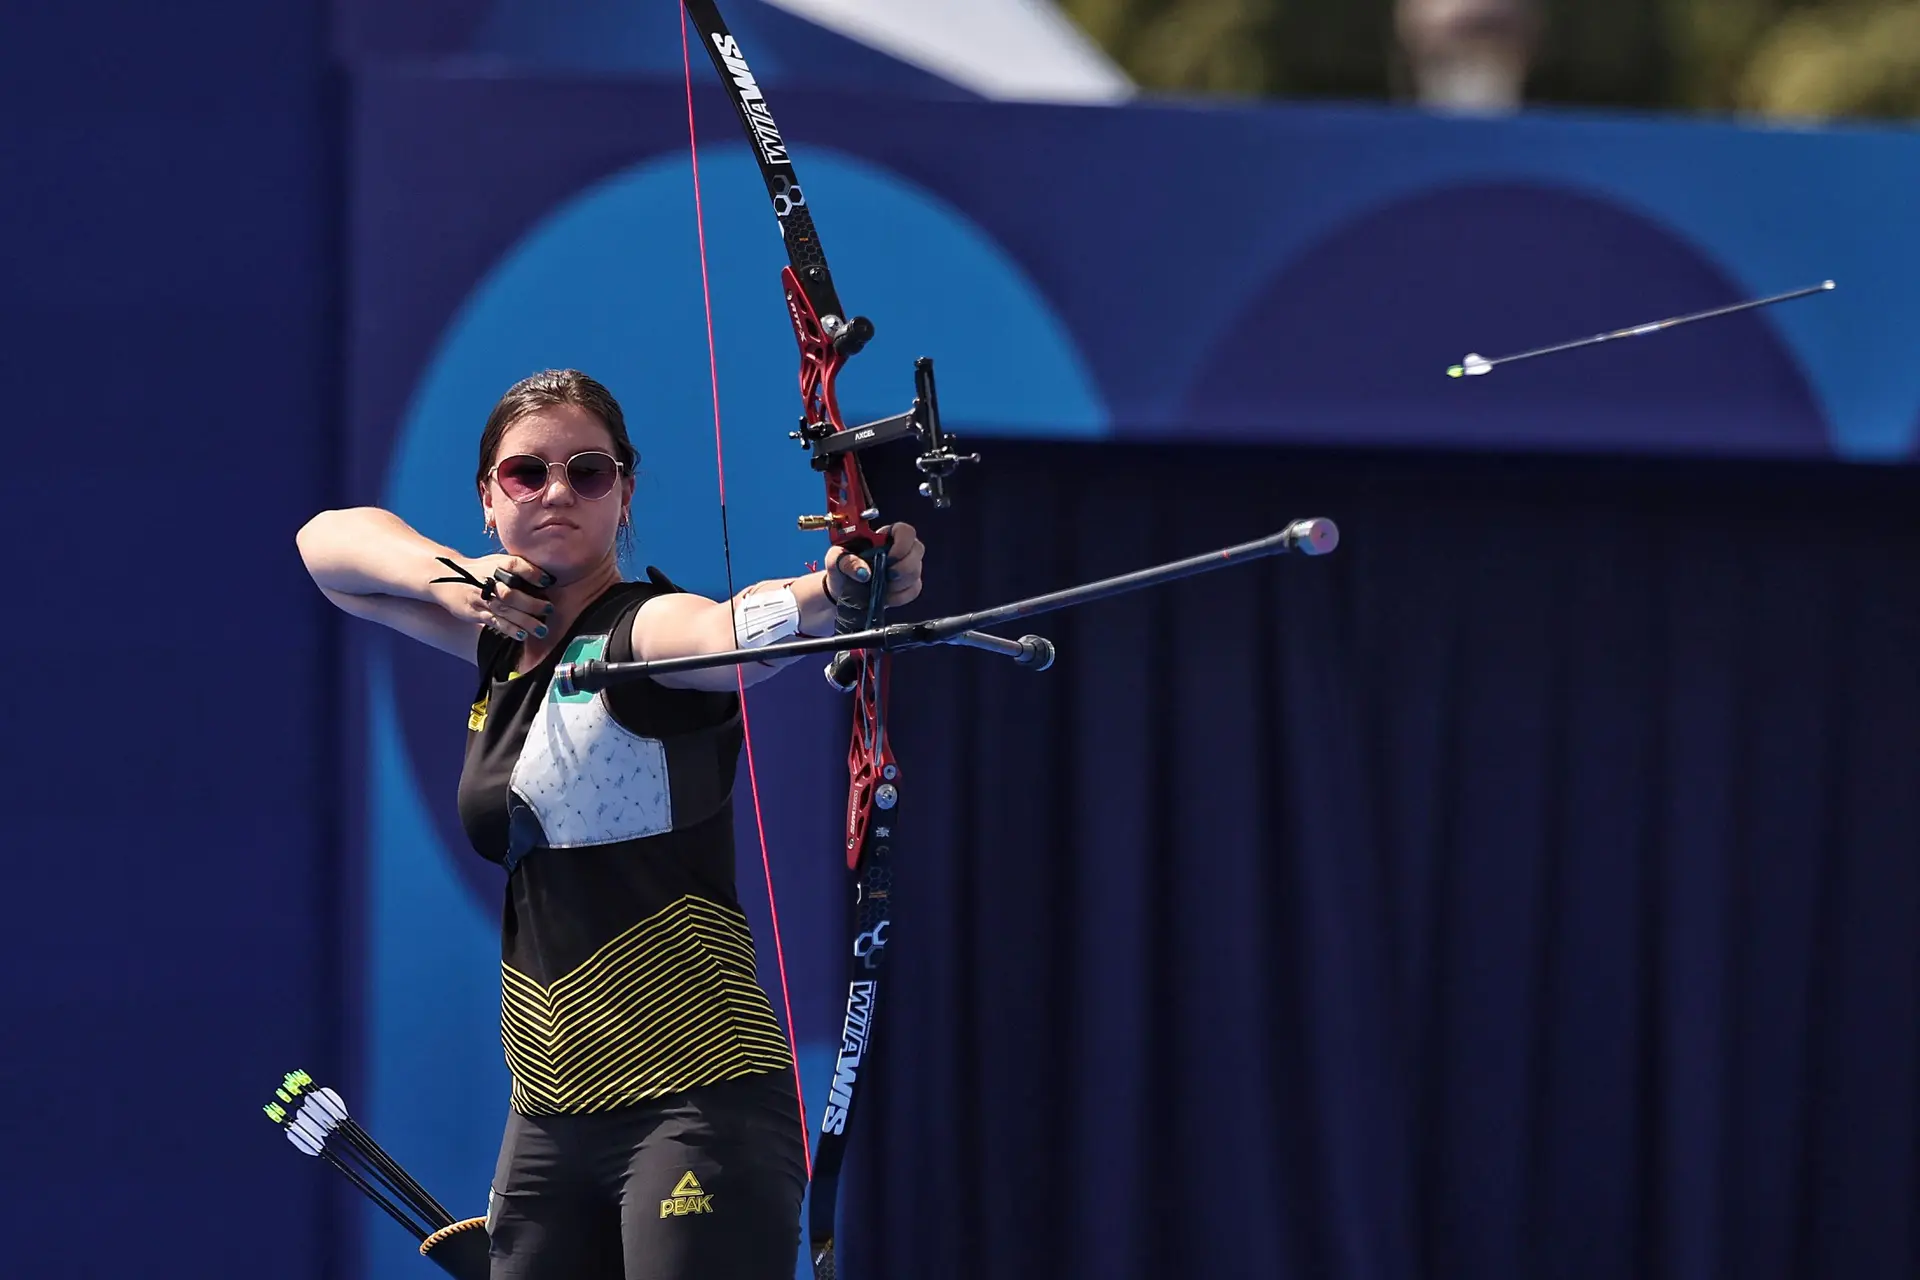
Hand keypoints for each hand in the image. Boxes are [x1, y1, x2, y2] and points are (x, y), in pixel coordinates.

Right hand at [427, 553, 556, 641]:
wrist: (446, 577)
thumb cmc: (481, 570)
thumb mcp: (497, 562)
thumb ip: (519, 568)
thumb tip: (548, 579)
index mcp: (497, 564)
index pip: (515, 564)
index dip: (532, 573)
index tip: (548, 581)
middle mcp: (489, 580)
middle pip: (511, 593)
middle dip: (532, 603)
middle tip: (549, 609)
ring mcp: (481, 597)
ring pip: (505, 610)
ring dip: (525, 621)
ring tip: (542, 630)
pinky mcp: (476, 612)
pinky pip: (494, 622)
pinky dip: (509, 628)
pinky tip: (522, 634)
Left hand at [825, 522, 924, 609]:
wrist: (840, 590)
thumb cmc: (840, 568)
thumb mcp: (835, 559)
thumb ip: (847, 562)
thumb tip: (864, 573)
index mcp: (883, 537)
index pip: (906, 531)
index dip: (903, 543)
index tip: (889, 558)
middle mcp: (899, 550)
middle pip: (918, 550)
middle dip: (904, 567)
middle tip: (887, 576)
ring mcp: (905, 568)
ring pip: (916, 572)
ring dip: (900, 583)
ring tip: (882, 588)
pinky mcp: (906, 586)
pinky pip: (914, 590)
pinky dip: (901, 596)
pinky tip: (886, 597)